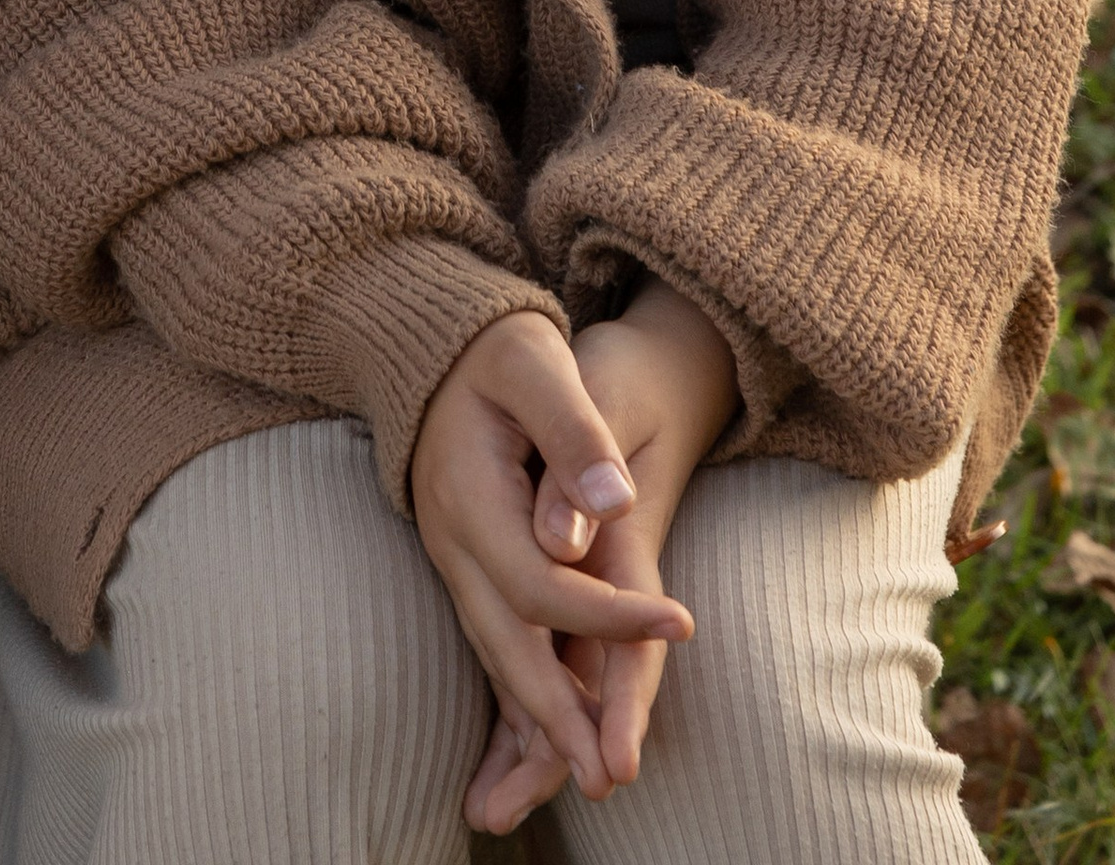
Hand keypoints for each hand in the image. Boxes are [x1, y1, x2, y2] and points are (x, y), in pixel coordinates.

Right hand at [409, 310, 691, 827]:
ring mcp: (451, 555)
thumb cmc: (496, 344)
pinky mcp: (464, 562)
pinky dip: (519, 692)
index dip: (610, 614)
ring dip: (539, 717)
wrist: (431, 339)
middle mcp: (452, 539)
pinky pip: (493, 639)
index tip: (682, 623)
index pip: (543, 583)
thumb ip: (574, 432)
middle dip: (557, 715)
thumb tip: (610, 503)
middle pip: (507, 643)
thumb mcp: (537, 362)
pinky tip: (550, 730)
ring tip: (589, 774)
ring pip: (496, 652)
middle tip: (613, 775)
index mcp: (470, 495)